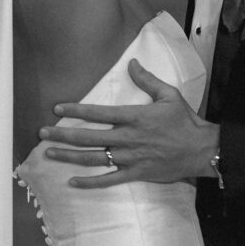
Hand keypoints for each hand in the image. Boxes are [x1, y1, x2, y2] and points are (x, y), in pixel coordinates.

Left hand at [39, 60, 217, 187]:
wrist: (202, 150)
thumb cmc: (185, 121)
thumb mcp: (168, 94)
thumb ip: (147, 79)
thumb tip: (132, 63)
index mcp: (134, 117)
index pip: (98, 113)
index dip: (75, 110)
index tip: (57, 109)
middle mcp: (128, 138)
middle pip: (89, 137)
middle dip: (63, 134)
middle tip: (42, 133)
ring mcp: (131, 158)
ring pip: (94, 158)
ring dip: (69, 157)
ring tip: (49, 154)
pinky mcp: (137, 174)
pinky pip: (109, 180)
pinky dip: (90, 183)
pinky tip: (73, 182)